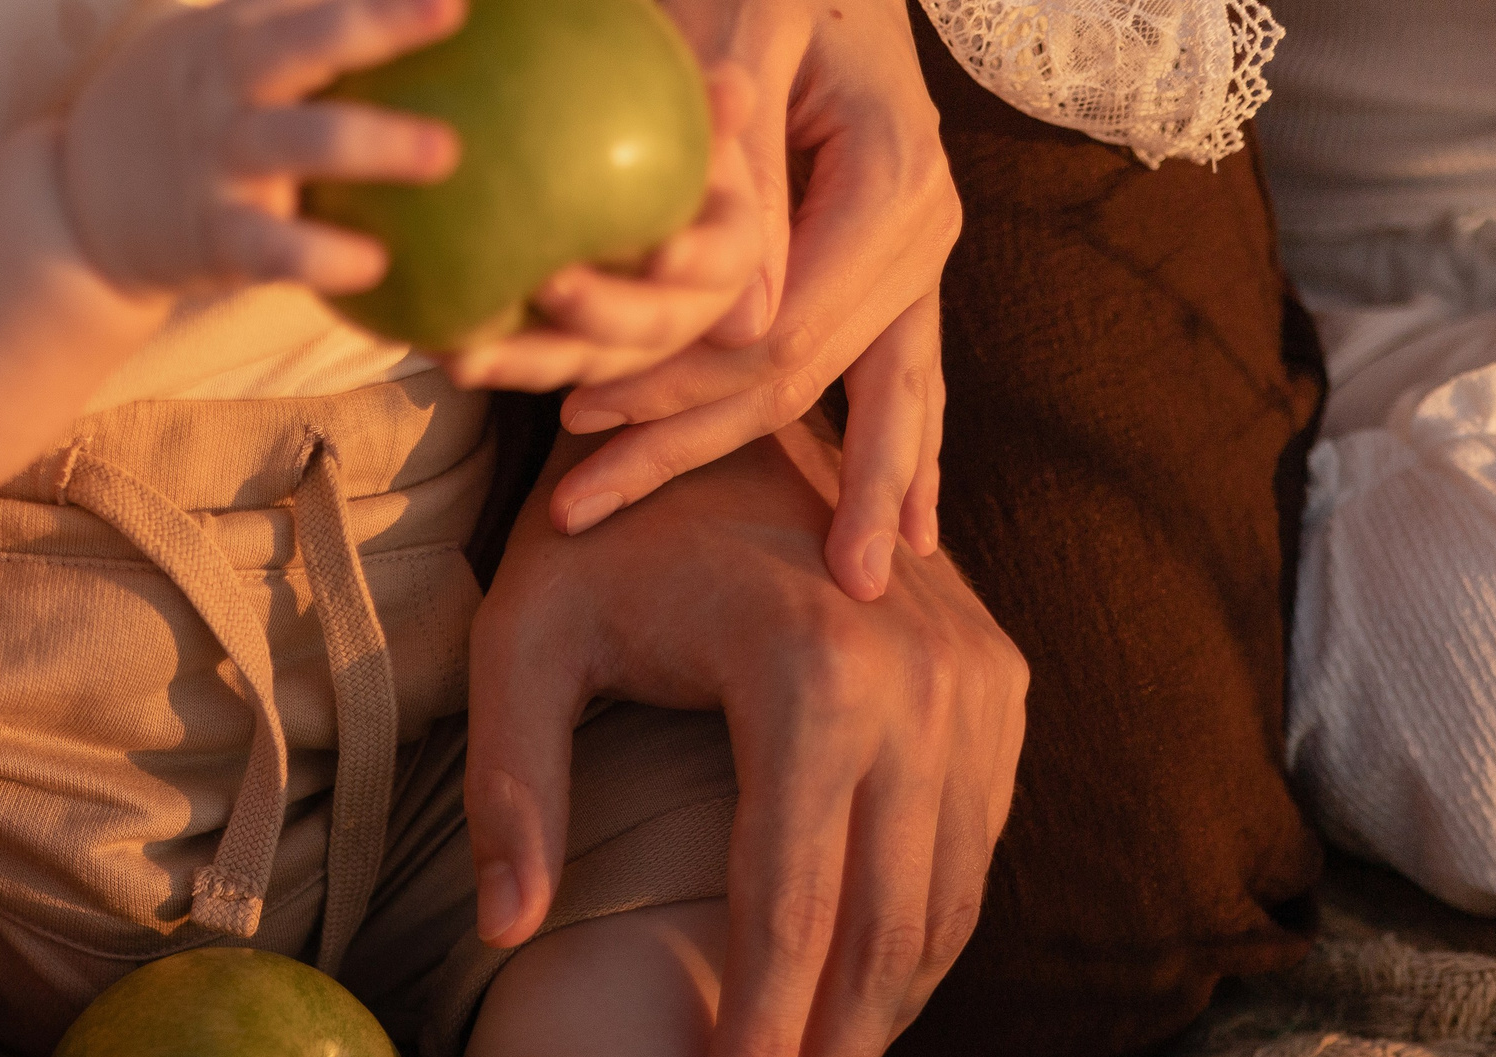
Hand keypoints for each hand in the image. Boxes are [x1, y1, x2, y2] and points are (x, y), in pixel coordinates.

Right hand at [60, 0, 465, 296]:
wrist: (77, 203)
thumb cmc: (190, 112)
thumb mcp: (225, 45)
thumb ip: (303, 21)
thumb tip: (418, 2)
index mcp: (237, 32)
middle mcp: (228, 86)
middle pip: (303, 41)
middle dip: (376, 22)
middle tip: (448, 8)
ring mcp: (219, 160)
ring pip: (299, 141)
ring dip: (373, 144)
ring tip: (446, 153)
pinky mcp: (214, 237)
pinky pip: (274, 248)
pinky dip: (322, 256)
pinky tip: (376, 265)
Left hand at [440, 66, 764, 402]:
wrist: (616, 161)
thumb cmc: (662, 127)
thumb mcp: (692, 109)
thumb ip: (711, 109)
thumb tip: (729, 91)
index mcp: (728, 247)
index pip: (725, 260)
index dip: (700, 263)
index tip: (664, 253)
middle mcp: (686, 306)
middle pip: (653, 328)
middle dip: (601, 316)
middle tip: (550, 285)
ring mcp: (627, 339)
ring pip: (585, 363)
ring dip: (527, 365)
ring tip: (468, 356)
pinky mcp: (574, 351)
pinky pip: (532, 364)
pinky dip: (490, 361)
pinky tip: (438, 347)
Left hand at [465, 420, 1024, 1056]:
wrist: (732, 418)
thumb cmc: (597, 535)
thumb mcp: (520, 640)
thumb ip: (509, 784)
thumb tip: (506, 933)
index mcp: (812, 667)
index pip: (789, 911)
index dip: (761, 1047)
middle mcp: (926, 677)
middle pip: (883, 936)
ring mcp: (980, 682)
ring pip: (943, 911)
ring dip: (882, 1039)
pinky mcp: (998, 690)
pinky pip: (967, 859)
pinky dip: (914, 955)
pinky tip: (856, 1033)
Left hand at [539, 0, 958, 600]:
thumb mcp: (744, 27)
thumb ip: (746, 170)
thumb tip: (743, 329)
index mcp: (890, 186)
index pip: (779, 335)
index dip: (676, 390)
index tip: (576, 424)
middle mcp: (920, 235)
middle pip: (801, 383)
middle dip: (691, 448)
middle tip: (579, 506)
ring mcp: (918, 262)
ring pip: (859, 404)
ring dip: (805, 492)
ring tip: (755, 564)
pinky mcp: (897, 273)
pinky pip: (895, 386)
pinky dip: (891, 461)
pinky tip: (897, 541)